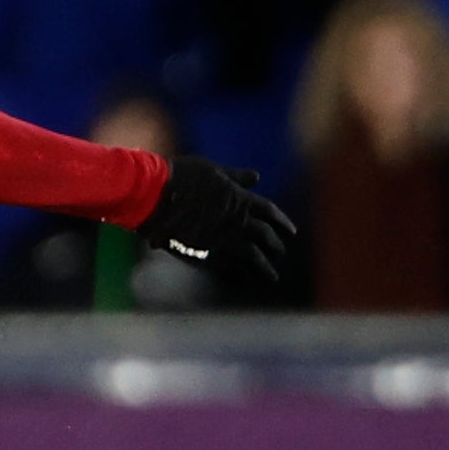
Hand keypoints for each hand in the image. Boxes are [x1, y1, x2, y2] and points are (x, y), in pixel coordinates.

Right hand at [135, 157, 294, 281]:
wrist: (156, 193)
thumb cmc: (182, 176)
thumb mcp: (213, 171)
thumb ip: (236, 177)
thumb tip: (257, 177)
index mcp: (240, 198)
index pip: (269, 212)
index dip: (282, 222)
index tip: (292, 233)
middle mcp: (237, 220)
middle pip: (265, 236)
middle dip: (276, 246)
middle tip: (280, 253)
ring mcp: (222, 237)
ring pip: (253, 256)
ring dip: (265, 268)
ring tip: (273, 277)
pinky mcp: (205, 252)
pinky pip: (229, 267)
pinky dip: (238, 273)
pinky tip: (241, 279)